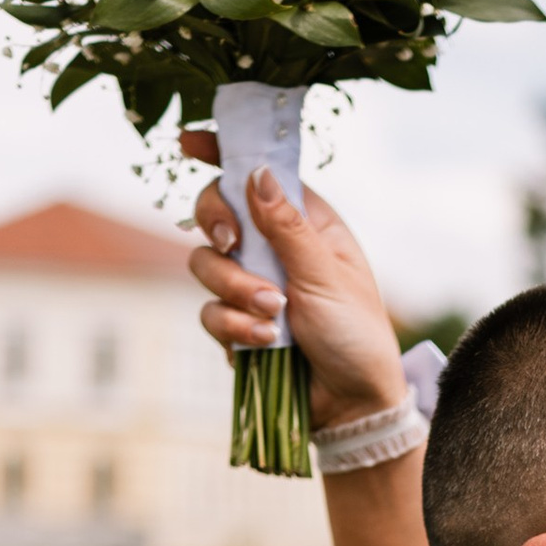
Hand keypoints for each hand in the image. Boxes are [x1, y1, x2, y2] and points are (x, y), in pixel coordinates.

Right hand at [179, 130, 404, 430]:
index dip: (223, 153)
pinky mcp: (236, 323)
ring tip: (276, 314)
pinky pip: (210, 311)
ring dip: (236, 289)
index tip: (189, 142)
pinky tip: (267, 341)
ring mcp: (250, 285)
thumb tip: (257, 173)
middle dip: (217, 225)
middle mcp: (272, 248)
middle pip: (216, 211)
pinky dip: (236, 326)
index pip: (258, 175)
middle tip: (234, 244)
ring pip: (204, 264)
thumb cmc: (356, 333)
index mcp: (303, 223)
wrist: (352, 403)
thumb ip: (287, 227)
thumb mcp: (326, 275)